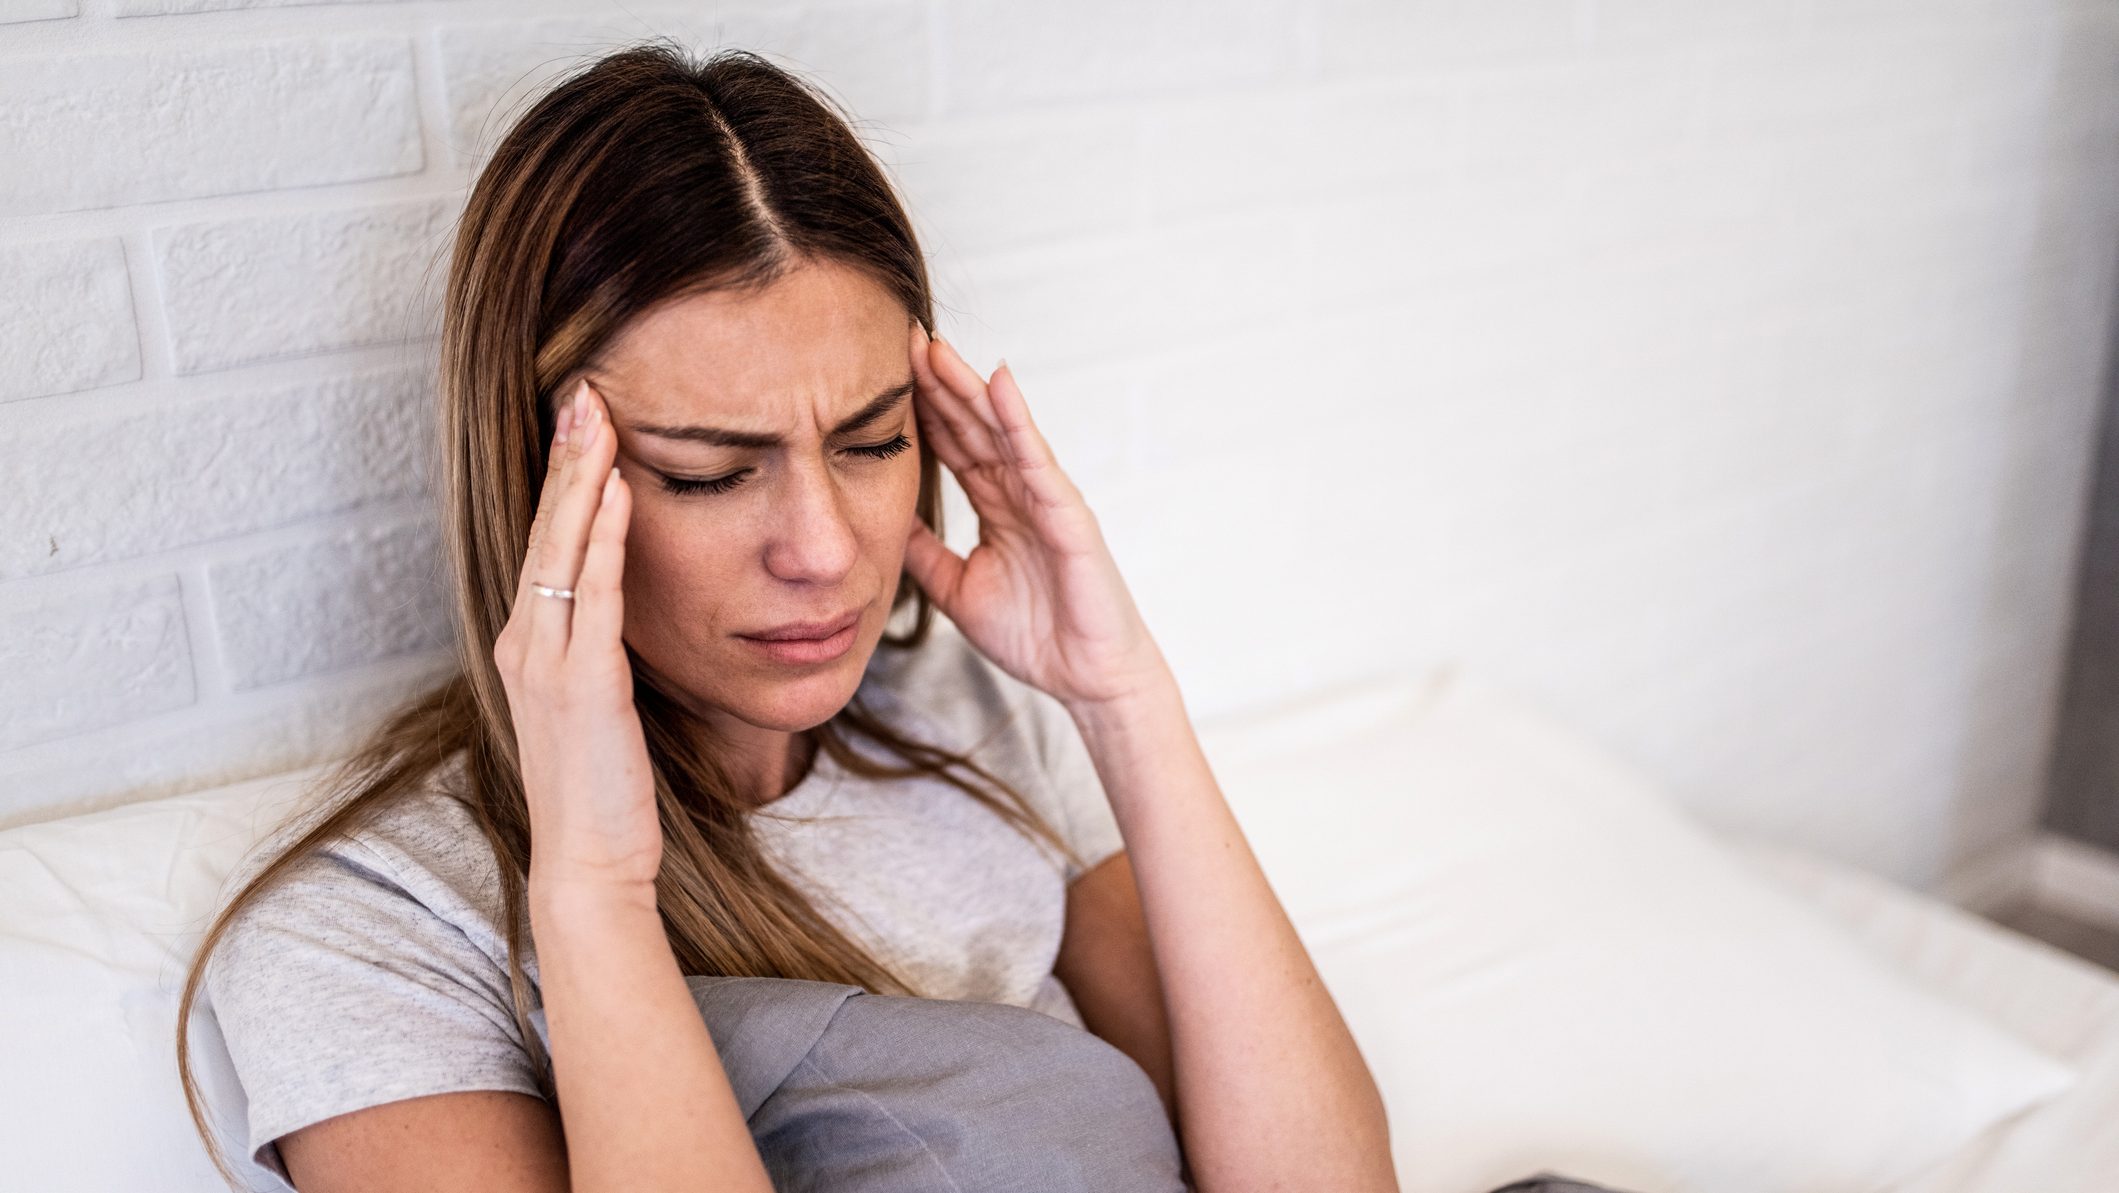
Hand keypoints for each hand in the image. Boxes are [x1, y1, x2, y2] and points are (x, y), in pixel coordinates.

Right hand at [491, 378, 661, 893]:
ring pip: (562, 548)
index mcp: (531, 644)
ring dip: (580, 476)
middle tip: (582, 389)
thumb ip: (602, 651)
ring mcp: (546, 661)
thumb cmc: (604, 792)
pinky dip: (603, 537)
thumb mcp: (600, 707)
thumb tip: (626, 610)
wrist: (589, 865)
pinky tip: (617, 490)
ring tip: (596, 413)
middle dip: (564, 456)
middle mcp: (527, 642)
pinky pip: (592, 594)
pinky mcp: (581, 683)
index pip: (547, 542)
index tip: (581, 420)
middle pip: (545, 528)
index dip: (562, 479)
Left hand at [901, 321, 1170, 711]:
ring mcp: (1046, 497)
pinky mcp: (1067, 513)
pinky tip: (999, 383)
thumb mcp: (958, 590)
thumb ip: (925, 555)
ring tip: (936, 348)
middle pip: (973, 425)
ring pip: (1001, 430)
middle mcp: (1020, 492)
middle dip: (939, 382)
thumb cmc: (1037, 636)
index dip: (922, 409)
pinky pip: (1037, 458)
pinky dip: (1018, 419)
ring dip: (969, 387)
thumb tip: (885, 524)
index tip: (883, 371)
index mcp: (997, 506)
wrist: (1087, 679)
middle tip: (903, 337)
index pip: (953, 445)